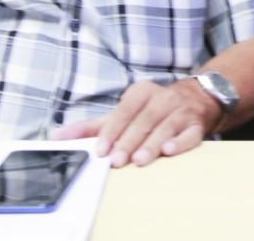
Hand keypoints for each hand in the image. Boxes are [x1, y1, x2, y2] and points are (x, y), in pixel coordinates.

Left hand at [49, 79, 221, 167]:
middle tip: (117, 161)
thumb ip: (92, 127)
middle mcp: (162, 98)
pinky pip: (190, 134)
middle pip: (144, 120)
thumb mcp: (122, 114)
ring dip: (152, 144)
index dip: (112, 130)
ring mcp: (181, 111)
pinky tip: (169, 151)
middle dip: (129, 141)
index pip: (124, 111)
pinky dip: (180, 142)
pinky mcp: (197, 125)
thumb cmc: (150, 111)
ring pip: (165, 126)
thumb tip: (57, 136)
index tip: (101, 150)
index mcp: (141, 92)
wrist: (196, 100)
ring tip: (139, 161)